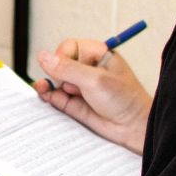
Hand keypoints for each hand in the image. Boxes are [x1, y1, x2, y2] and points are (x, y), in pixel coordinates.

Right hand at [35, 38, 152, 154]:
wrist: (132, 128)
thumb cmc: (124, 100)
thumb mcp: (95, 79)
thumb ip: (67, 68)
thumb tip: (43, 57)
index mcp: (97, 55)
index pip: (69, 47)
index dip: (62, 55)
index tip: (63, 67)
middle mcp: (87, 69)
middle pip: (59, 63)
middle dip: (57, 73)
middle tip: (68, 84)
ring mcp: (79, 86)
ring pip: (54, 80)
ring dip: (48, 83)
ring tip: (46, 87)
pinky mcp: (73, 103)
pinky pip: (54, 96)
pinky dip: (47, 94)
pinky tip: (44, 93)